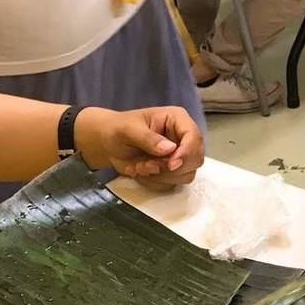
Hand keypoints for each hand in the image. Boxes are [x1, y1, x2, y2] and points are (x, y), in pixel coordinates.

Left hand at [76, 107, 203, 187]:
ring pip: (186, 174)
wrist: (108, 144)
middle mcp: (182, 138)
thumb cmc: (118, 129)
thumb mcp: (128, 129)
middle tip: (147, 165)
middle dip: (171, 168)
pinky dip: (155, 182)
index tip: (171, 164)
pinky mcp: (172, 171)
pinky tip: (141, 172)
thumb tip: (170, 149)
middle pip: (196, 159)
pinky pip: (173, 184)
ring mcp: (179, 156)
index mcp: (177, 120)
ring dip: (162, 176)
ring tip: (141, 167)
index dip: (186, 153)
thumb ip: (148, 138)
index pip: (194, 137)